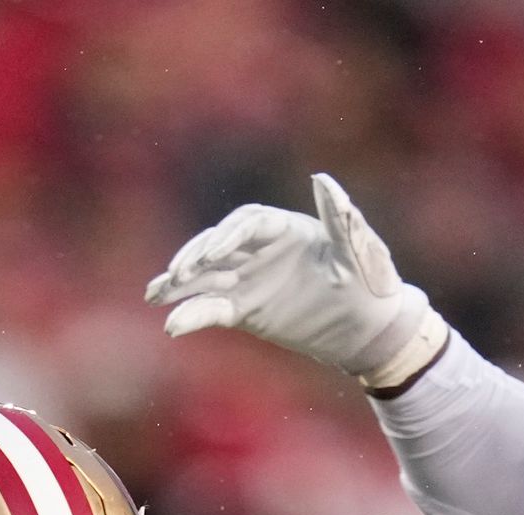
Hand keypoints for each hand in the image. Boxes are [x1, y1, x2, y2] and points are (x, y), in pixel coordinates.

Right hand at [147, 173, 452, 391]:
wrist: (369, 328)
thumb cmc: (370, 281)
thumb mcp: (358, 251)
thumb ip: (340, 217)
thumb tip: (321, 177)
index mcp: (286, 228)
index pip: (247, 223)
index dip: (228, 236)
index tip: (213, 255)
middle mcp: (261, 249)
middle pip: (217, 245)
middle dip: (195, 256)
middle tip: (177, 274)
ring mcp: (250, 278)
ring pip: (207, 277)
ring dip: (179, 284)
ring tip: (153, 294)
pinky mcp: (245, 309)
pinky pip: (213, 309)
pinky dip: (193, 315)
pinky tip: (172, 325)